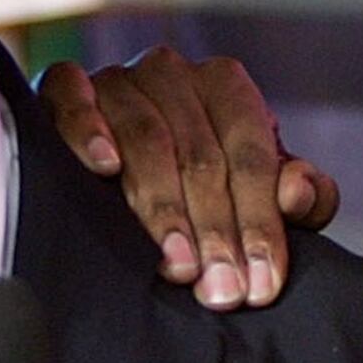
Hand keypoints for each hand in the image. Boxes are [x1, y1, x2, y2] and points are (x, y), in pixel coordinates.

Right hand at [38, 50, 339, 309]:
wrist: (111, 163)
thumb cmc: (199, 183)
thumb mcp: (256, 192)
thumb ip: (300, 195)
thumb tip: (297, 193)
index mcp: (225, 86)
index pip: (251, 153)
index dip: (259, 222)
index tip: (261, 285)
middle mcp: (172, 73)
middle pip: (200, 153)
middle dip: (215, 230)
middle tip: (219, 290)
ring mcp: (116, 77)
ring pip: (145, 137)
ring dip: (162, 207)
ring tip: (175, 265)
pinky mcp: (62, 85)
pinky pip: (74, 97)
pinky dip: (89, 130)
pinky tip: (104, 168)